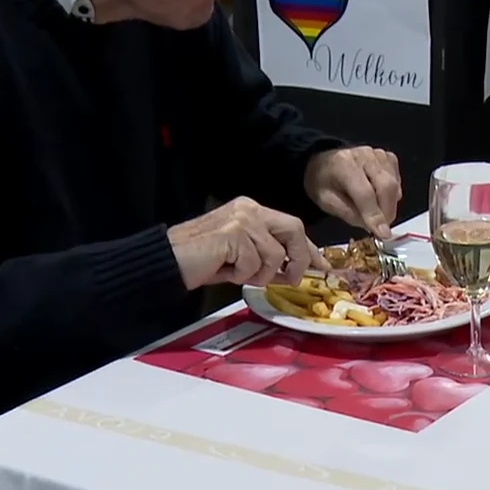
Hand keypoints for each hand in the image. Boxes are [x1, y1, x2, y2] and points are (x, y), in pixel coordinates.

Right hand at [168, 197, 323, 289]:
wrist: (167, 261)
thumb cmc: (201, 261)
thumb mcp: (241, 256)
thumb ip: (267, 257)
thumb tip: (294, 270)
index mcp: (252, 210)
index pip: (291, 226)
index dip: (308, 248)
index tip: (322, 266)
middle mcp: (249, 209)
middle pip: (294, 229)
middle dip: (297, 259)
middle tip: (288, 280)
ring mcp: (242, 219)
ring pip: (275, 254)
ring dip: (259, 273)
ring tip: (235, 273)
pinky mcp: (234, 234)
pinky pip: (255, 263)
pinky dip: (242, 275)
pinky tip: (224, 271)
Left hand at [305, 146, 402, 236]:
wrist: (323, 162)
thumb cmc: (323, 183)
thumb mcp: (326, 202)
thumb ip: (349, 213)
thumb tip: (373, 226)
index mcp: (343, 165)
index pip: (365, 193)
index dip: (375, 215)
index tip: (383, 234)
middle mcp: (364, 155)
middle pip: (386, 185)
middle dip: (387, 211)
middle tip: (381, 228)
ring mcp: (378, 154)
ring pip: (395, 183)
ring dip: (390, 204)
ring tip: (378, 213)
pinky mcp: (388, 157)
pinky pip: (397, 179)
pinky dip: (393, 194)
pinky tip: (381, 198)